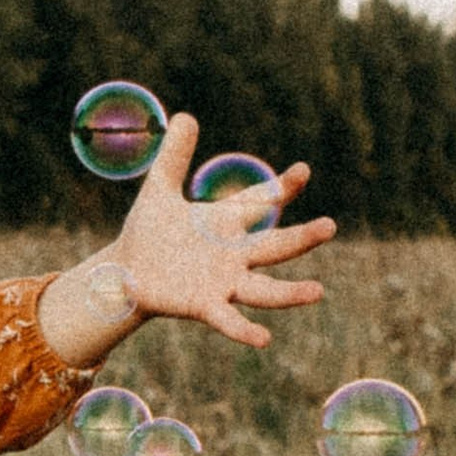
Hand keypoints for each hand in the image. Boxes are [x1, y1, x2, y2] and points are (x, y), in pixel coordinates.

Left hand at [44, 114, 336, 360]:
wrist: (124, 274)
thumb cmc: (148, 233)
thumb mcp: (159, 190)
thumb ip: (174, 157)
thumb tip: (186, 116)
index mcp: (225, 223)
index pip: (260, 202)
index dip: (281, 188)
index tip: (302, 172)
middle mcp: (233, 255)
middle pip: (275, 246)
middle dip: (303, 238)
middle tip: (330, 227)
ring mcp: (223, 283)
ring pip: (264, 289)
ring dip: (290, 294)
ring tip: (318, 292)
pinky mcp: (204, 306)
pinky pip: (228, 321)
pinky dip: (245, 330)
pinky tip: (264, 340)